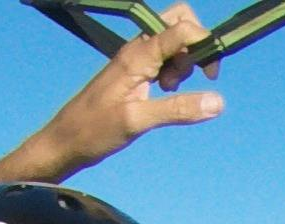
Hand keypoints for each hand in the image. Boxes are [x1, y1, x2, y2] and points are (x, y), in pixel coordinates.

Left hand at [0, 13, 224, 185]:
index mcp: (138, 55)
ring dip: (184, 62)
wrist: (66, 140)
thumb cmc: (95, 130)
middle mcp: (138, 49)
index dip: (204, 44)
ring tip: (171, 91)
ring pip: (173, 41)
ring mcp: (136, 58)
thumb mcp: (137, 122)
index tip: (210, 76)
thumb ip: (177, 110)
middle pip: (177, 22)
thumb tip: (219, 101)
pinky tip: (165, 93)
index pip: (181, 28)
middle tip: (189, 78)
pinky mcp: (135, 71)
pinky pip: (163, 58)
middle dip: (195, 45)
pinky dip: (174, 71)